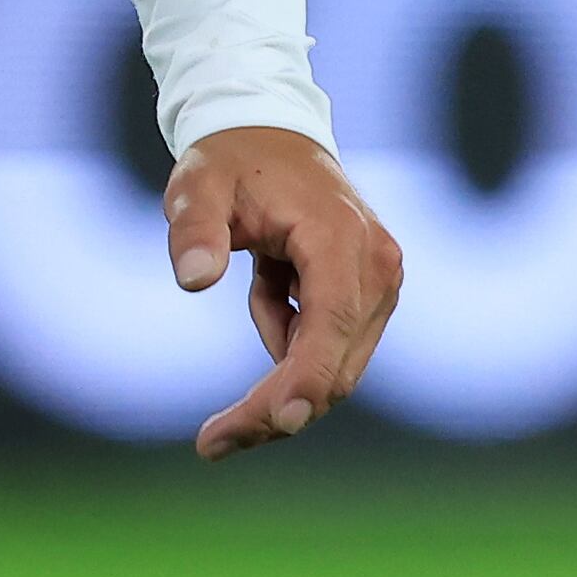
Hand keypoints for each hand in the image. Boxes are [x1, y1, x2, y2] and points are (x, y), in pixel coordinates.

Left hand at [166, 125, 399, 459]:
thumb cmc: (230, 161)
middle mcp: (377, 266)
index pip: (329, 326)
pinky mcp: (373, 295)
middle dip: (274, 409)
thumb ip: (193, 227)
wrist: (271, 132)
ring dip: (279, 378)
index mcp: (339, 237)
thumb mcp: (196, 183)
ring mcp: (382, 283)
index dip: (303, 381)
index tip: (273, 424)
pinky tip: (270, 283)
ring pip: (335, 369)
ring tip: (251, 287)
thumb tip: (193, 280)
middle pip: (334, 367)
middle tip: (211, 444)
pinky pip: (329, 349)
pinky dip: (289, 341)